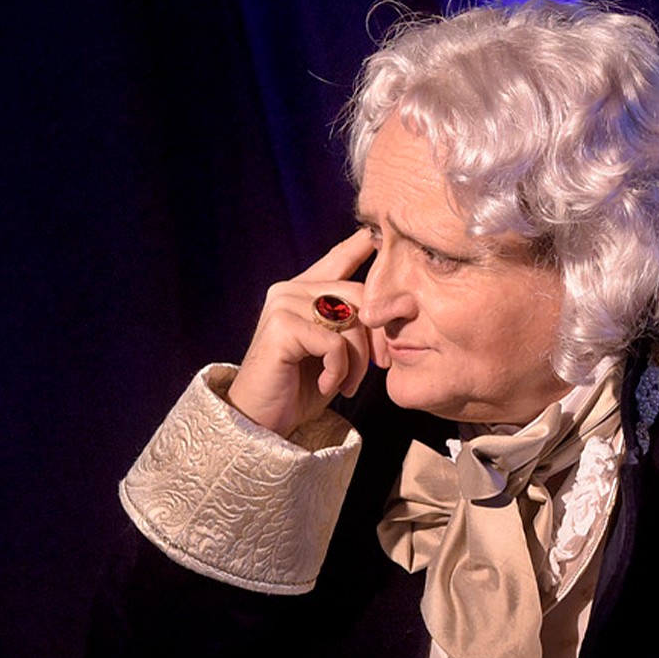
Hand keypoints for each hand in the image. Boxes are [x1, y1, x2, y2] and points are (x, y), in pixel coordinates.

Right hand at [224, 226, 380, 437]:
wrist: (261, 421)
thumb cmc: (301, 387)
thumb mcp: (335, 350)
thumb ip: (354, 323)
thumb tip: (397, 304)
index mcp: (301, 290)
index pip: (340, 258)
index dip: (364, 245)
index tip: (384, 236)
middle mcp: (289, 290)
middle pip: (360, 293)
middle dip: (378, 333)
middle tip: (380, 364)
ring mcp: (283, 305)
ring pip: (350, 319)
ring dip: (358, 359)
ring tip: (346, 384)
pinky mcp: (281, 327)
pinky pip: (334, 343)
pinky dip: (338, 371)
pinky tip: (327, 387)